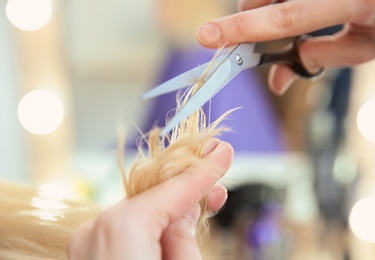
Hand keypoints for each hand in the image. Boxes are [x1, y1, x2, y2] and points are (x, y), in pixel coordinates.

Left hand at [67, 139, 233, 259]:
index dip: (204, 170)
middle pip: (153, 194)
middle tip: (218, 162)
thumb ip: (183, 236)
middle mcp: (96, 231)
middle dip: (189, 183)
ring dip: (174, 203)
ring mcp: (89, 242)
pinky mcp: (90, 252)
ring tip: (209, 197)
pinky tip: (177, 218)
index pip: (173, 190)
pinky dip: (153, 219)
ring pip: (142, 208)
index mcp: (120, 230)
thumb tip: (186, 213)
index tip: (223, 151)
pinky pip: (129, 224)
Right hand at [197, 0, 374, 94]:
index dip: (241, 30)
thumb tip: (275, 83)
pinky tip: (294, 5)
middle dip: (250, 16)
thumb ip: (317, 59)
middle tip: (255, 32)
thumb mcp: (366, 46)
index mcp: (353, 1)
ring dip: (263, 3)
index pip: (285, 18)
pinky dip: (273, 0)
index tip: (205, 37)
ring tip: (289, 13)